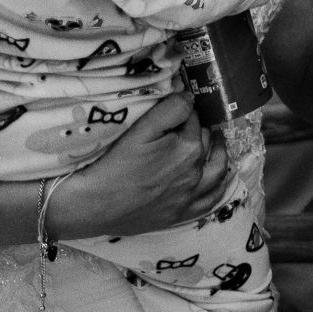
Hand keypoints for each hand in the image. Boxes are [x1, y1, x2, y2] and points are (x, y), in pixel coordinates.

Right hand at [50, 94, 229, 238]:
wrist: (93, 206)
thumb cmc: (114, 165)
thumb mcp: (141, 129)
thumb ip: (171, 109)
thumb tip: (190, 97)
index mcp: (188, 148)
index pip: (194, 120)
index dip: (186, 111)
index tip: (178, 108)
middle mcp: (195, 172)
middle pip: (206, 142)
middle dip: (200, 129)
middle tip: (189, 123)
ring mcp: (190, 195)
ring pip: (217, 169)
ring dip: (219, 153)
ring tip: (215, 141)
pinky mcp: (181, 214)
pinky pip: (211, 200)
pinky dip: (218, 187)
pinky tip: (217, 179)